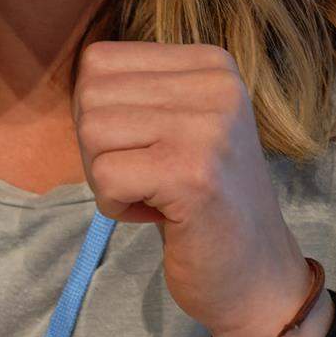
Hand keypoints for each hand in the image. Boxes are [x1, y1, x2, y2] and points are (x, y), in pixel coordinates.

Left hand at [70, 40, 311, 336]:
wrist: (256, 275)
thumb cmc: (203, 200)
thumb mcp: (179, 125)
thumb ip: (136, 91)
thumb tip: (78, 77)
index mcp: (211, 64)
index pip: (99, 61)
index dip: (100, 114)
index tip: (146, 150)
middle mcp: (216, 85)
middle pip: (90, 95)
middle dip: (98, 148)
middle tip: (145, 179)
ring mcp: (207, 128)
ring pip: (91, 132)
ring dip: (106, 178)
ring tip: (155, 195)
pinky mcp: (192, 174)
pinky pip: (104, 177)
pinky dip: (115, 206)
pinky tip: (160, 215)